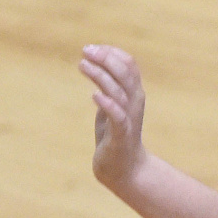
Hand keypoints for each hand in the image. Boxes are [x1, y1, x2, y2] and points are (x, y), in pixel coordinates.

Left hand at [79, 45, 147, 187]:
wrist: (125, 169)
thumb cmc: (116, 136)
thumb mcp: (111, 107)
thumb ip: (108, 88)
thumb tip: (95, 66)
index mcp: (134, 93)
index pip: (129, 64)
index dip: (112, 52)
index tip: (92, 48)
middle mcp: (135, 102)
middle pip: (126, 72)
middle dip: (106, 58)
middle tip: (86, 50)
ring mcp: (130, 118)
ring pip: (120, 91)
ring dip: (101, 75)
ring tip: (82, 65)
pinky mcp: (122, 135)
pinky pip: (118, 116)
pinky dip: (108, 104)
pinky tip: (94, 95)